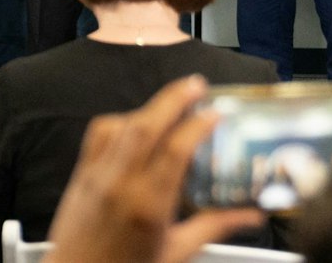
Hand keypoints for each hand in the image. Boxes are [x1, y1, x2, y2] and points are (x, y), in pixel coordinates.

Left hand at [44, 76, 264, 262]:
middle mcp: (120, 183)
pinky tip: (136, 123)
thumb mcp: (177, 252)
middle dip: (173, 99)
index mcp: (148, 205)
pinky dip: (120, 121)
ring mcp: (97, 175)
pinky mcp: (81, 173)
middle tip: (196, 85)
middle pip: (146, 125)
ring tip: (173, 102)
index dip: (198, 125)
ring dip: (149, 108)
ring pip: (121, 125)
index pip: (175, 150)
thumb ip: (214, 227)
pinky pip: (99, 134)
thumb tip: (250, 215)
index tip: (217, 113)